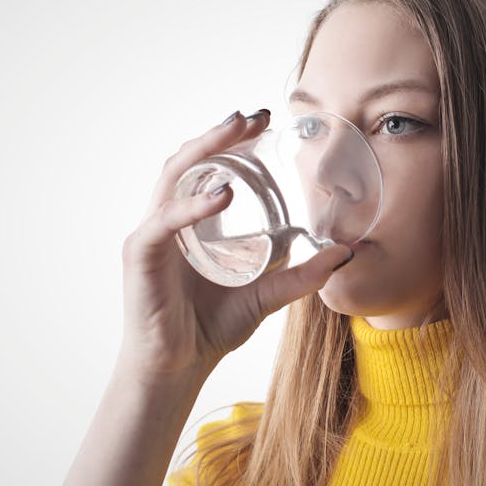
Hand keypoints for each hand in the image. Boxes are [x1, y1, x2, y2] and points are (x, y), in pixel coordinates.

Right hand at [116, 110, 353, 388]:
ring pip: (173, 177)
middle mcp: (167, 220)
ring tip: (236, 132)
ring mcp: (152, 235)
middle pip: (189, 161)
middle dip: (221, 135)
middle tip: (254, 117)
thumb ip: (301, 274)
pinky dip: (193, 204)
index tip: (264, 121)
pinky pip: (166, 221)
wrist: (178, 369)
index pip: (208, 168)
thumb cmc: (209, 329)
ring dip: (204, 150)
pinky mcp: (141, 255)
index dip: (233, 141)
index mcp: (191, 222)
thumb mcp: (267, 296)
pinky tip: (223, 196)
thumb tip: (344, 254)